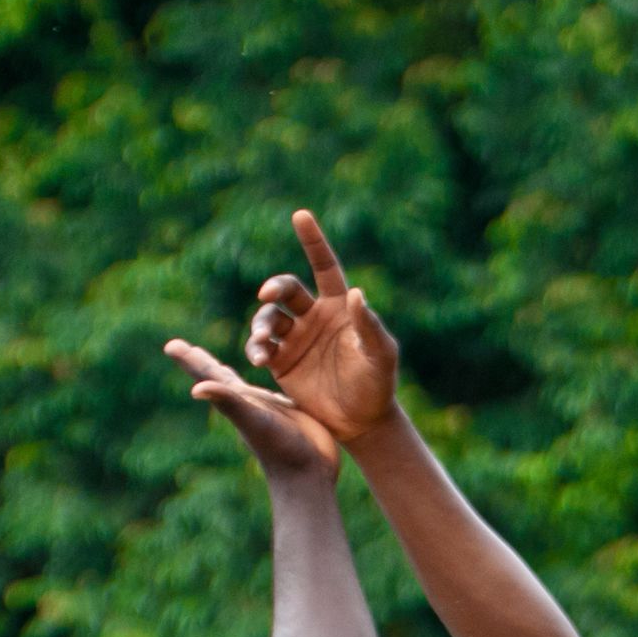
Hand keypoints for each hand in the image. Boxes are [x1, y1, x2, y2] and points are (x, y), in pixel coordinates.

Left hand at [166, 337, 339, 483]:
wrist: (307, 472)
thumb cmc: (279, 446)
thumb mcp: (251, 419)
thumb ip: (228, 401)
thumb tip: (195, 390)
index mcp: (235, 399)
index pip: (207, 374)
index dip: (189, 359)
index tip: (170, 345)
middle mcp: (247, 402)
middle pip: (219, 377)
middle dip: (202, 362)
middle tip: (181, 348)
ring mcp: (266, 409)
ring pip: (244, 385)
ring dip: (230, 373)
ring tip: (219, 363)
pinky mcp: (288, 412)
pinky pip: (273, 390)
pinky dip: (269, 385)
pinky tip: (269, 383)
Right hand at [244, 209, 400, 447]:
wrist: (362, 421)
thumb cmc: (378, 384)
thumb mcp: (381, 356)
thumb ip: (369, 326)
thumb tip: (356, 294)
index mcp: (338, 306)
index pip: (323, 266)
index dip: (313, 241)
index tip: (300, 215)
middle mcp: (312, 316)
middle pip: (286, 289)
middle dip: (275, 287)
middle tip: (268, 294)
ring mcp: (294, 337)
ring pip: (268, 318)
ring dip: (260, 324)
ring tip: (262, 342)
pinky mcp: (281, 362)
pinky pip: (261, 347)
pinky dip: (256, 348)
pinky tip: (259, 357)